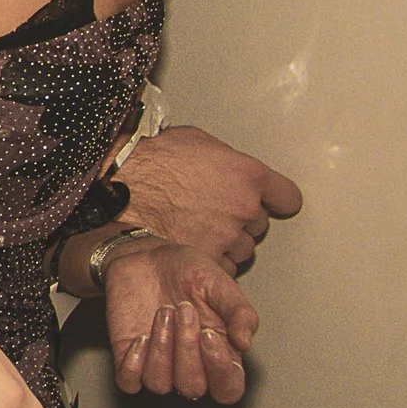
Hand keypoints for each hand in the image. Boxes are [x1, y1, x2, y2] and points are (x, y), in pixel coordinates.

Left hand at [105, 238, 255, 401]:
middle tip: (183, 308)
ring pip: (159, 384)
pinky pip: (128, 382)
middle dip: (186, 347)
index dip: (220, 370)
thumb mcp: (222, 285)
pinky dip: (132, 364)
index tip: (208, 334)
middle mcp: (189, 366)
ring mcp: (157, 364)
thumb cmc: (189, 273)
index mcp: (220, 355)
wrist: (149, 256)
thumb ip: (240, 314)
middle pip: (192, 387)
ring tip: (163, 312)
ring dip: (161, 349)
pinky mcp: (127, 356)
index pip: (228, 389)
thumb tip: (245, 343)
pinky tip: (140, 336)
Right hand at [119, 126, 301, 270]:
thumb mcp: (195, 141)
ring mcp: (227, 237)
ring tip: (197, 227)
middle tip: (212, 210)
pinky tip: (192, 243)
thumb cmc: (149, 162)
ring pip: (243, 248)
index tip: (271, 203)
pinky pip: (223, 266)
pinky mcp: (209, 259)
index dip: (275, 200)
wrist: (120, 188)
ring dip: (227, 242)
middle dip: (239, 218)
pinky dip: (211, 259)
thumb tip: (227, 166)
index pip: (286, 197)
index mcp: (248, 176)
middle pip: (259, 223)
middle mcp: (244, 208)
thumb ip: (224, 159)